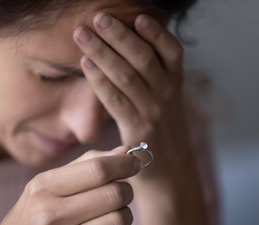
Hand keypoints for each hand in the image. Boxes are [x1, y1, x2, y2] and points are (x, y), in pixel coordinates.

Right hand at [0, 146, 139, 224]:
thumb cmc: (30, 218)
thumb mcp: (45, 186)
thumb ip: (84, 166)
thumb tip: (125, 152)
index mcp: (43, 189)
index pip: (97, 169)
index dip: (124, 164)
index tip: (134, 163)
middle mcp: (50, 217)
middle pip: (114, 194)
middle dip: (126, 189)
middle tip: (120, 191)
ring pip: (120, 221)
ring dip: (123, 215)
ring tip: (110, 214)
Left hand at [73, 13, 191, 176]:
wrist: (172, 174)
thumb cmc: (162, 133)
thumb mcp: (165, 102)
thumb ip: (152, 78)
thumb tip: (126, 49)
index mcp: (175, 84)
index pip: (172, 51)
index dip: (156, 32)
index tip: (137, 15)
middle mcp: (168, 95)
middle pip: (144, 58)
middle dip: (119, 35)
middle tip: (98, 17)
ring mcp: (154, 113)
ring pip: (128, 75)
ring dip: (103, 52)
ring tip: (83, 34)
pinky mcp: (139, 131)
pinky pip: (117, 101)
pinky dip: (100, 80)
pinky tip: (85, 64)